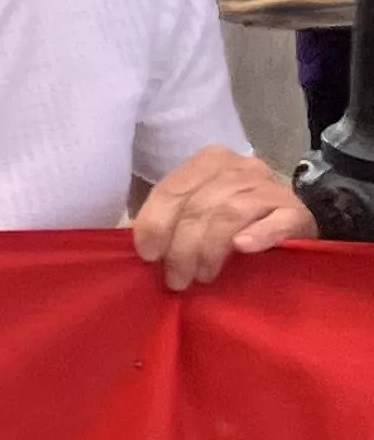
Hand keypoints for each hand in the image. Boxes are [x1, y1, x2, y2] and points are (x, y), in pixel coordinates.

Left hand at [132, 146, 314, 290]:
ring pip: (230, 213)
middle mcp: (242, 166)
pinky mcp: (298, 212)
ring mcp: (273, 187)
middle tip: (175, 278)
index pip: (173, 189)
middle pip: (200, 204)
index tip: (147, 255)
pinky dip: (258, 234)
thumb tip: (142, 246)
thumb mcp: (196, 212)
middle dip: (182, 245)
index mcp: (209, 161)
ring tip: (201, 277)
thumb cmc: (232, 221)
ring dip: (210, 249)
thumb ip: (170, 219)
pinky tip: (242, 248)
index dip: (156, 223)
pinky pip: (277, 221)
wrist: (290, 224)